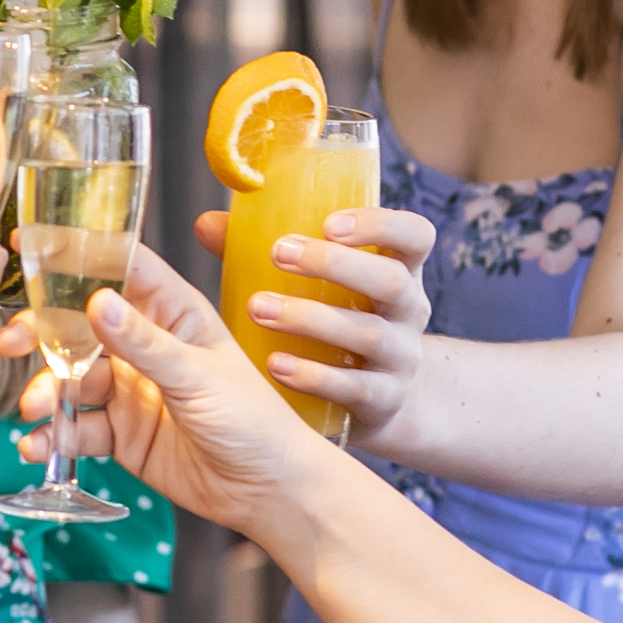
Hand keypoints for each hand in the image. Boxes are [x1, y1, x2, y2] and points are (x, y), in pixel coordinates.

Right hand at [0, 246, 328, 541]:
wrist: (266, 491)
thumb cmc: (254, 421)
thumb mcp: (197, 376)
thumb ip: (143, 343)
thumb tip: (96, 302)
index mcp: (172, 314)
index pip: (122, 269)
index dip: (79, 255)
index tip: (33, 246)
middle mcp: (145, 346)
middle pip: (80, 325)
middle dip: (42, 333)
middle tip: (12, 343)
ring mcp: (129, 389)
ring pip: (70, 378)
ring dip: (45, 390)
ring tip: (34, 408)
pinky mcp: (119, 433)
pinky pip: (76, 426)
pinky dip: (53, 434)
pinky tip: (38, 444)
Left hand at [196, 204, 435, 444]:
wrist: (383, 401)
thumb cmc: (340, 322)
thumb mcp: (325, 285)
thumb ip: (270, 252)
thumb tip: (207, 224)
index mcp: (399, 270)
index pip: (415, 235)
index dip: (380, 224)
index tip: (329, 222)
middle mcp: (408, 311)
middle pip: (390, 281)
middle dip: (335, 265)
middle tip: (280, 252)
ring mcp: (401, 358)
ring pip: (368, 334)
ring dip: (311, 318)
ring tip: (259, 308)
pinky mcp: (384, 400)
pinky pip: (354, 388)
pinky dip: (313, 375)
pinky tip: (275, 364)